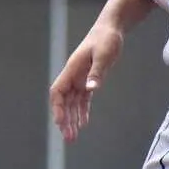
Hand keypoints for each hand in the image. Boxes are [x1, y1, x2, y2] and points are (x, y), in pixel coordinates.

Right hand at [50, 22, 124, 141]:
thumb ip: (97, 72)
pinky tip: (83, 123)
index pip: (57, 91)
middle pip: (63, 102)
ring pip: (72, 103)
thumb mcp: (103, 55)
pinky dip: (82, 111)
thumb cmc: (106, 39)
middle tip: (69, 138)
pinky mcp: (89, 80)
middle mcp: (73, 76)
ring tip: (73, 136)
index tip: (60, 122)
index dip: (57, 107)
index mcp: (72, 69)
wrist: (111, 30)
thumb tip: (90, 89)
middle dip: (64, 120)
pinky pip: (82, 100)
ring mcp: (80, 79)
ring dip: (72, 119)